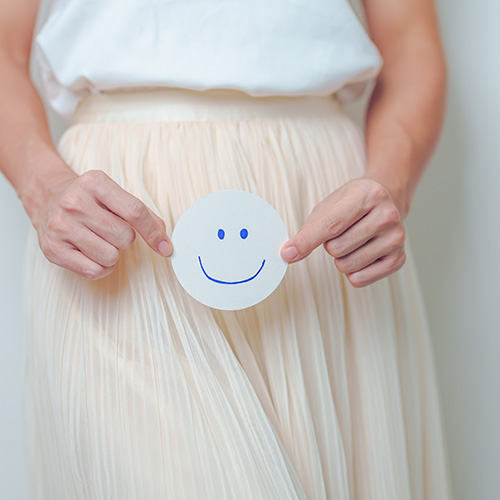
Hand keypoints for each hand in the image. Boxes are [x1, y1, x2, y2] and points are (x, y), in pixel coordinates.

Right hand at [29, 168, 171, 279]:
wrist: (47, 198)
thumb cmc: (89, 200)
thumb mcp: (114, 195)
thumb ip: (142, 215)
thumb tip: (165, 242)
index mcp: (95, 183)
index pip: (135, 212)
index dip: (154, 233)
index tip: (166, 247)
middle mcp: (75, 202)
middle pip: (124, 237)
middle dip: (125, 239)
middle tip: (109, 231)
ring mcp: (61, 226)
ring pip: (110, 257)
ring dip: (112, 255)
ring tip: (99, 241)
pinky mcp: (53, 249)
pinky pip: (94, 271)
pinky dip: (101, 268)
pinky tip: (91, 254)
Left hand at [280, 177, 405, 287]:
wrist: (386, 201)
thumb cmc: (352, 204)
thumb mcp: (329, 206)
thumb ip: (309, 230)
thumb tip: (289, 254)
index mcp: (368, 195)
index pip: (331, 225)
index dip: (306, 241)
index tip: (287, 253)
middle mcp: (388, 215)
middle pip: (336, 249)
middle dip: (330, 245)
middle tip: (343, 231)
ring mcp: (396, 238)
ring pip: (346, 266)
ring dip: (341, 258)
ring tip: (354, 241)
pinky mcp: (399, 260)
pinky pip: (359, 280)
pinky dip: (352, 272)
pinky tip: (363, 253)